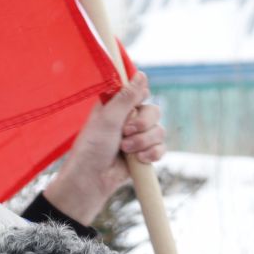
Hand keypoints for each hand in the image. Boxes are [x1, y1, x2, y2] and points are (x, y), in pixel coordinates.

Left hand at [41, 71, 166, 225]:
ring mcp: (137, 138)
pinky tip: (139, 160)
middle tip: (125, 132)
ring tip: (125, 150)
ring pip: (159, 131)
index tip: (132, 107)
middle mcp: (128, 120)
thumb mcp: (108, 118)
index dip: (140, 99)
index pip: (140, 92)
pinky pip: (161, 148)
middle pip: (154, 111)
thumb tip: (141, 74)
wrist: (92, 179)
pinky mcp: (143, 154)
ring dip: (143, 142)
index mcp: (117, 106)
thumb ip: (127, 97)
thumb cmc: (93, 147)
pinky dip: (152, 154)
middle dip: (142, 124)